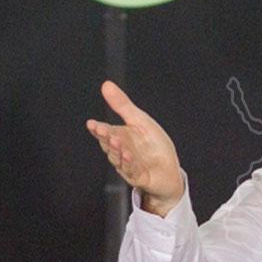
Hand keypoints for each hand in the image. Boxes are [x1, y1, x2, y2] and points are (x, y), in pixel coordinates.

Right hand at [86, 81, 184, 215]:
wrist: (169, 170)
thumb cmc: (155, 146)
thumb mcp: (141, 121)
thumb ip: (123, 105)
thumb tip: (107, 85)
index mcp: (121, 136)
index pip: (105, 132)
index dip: (98, 128)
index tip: (92, 123)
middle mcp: (121, 151)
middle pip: (109, 144)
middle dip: (105, 137)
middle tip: (102, 130)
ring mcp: (128, 165)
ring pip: (117, 158)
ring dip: (116, 149)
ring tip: (116, 140)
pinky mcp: (137, 176)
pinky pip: (131, 170)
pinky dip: (128, 162)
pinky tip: (127, 154)